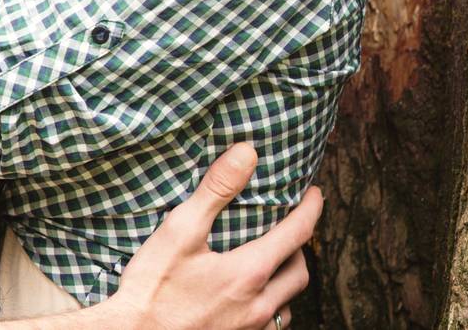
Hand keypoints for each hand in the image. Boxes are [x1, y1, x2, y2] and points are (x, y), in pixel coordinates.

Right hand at [105, 144, 313, 329]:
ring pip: (288, 303)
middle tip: (290, 228)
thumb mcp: (181, 229)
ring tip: (272, 262)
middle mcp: (258, 305)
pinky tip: (250, 298)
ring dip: (286, 280)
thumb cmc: (153, 287)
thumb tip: (246, 154)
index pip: (297, 234)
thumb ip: (216, 190)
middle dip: (300, 247)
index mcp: (249, 272)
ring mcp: (249, 329)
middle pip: (300, 272)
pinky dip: (270, 306)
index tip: (314, 194)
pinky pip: (269, 325)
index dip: (310, 209)